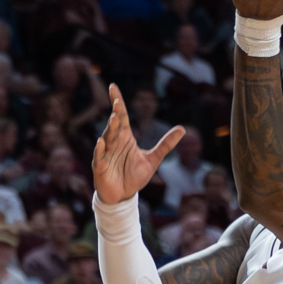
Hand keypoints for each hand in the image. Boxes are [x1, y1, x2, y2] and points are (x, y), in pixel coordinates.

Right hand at [92, 83, 184, 204]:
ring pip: (107, 138)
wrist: (123, 196)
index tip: (113, 86)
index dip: (117, 101)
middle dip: (116, 114)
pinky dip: (99, 150)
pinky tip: (101, 142)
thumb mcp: (153, 159)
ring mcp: (106, 154)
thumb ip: (165, 144)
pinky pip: (99, 157)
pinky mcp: (100, 167)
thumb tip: (182, 129)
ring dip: (110, 129)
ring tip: (115, 119)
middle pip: (115, 125)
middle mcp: (114, 143)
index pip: (121, 116)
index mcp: (125, 138)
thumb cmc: (134, 176)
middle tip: (118, 102)